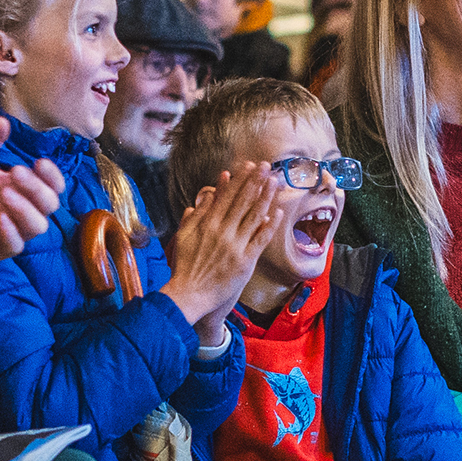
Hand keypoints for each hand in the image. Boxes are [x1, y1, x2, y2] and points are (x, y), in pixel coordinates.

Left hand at [0, 115, 65, 263]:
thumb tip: (1, 120)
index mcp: (23, 189)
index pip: (53, 185)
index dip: (52, 175)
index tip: (39, 162)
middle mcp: (23, 211)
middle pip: (49, 203)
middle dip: (36, 188)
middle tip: (15, 172)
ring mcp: (12, 231)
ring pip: (37, 226)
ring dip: (26, 210)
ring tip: (6, 194)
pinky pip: (14, 246)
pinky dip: (11, 234)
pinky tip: (0, 219)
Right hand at [160, 166, 283, 341]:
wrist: (189, 294)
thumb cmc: (185, 266)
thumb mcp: (184, 236)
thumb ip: (195, 215)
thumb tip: (206, 196)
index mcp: (207, 224)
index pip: (226, 196)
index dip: (238, 180)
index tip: (248, 166)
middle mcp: (222, 232)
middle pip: (242, 201)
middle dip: (255, 181)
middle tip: (266, 165)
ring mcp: (235, 246)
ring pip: (254, 216)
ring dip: (265, 197)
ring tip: (275, 181)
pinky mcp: (245, 261)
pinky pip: (260, 239)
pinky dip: (269, 225)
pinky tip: (277, 212)